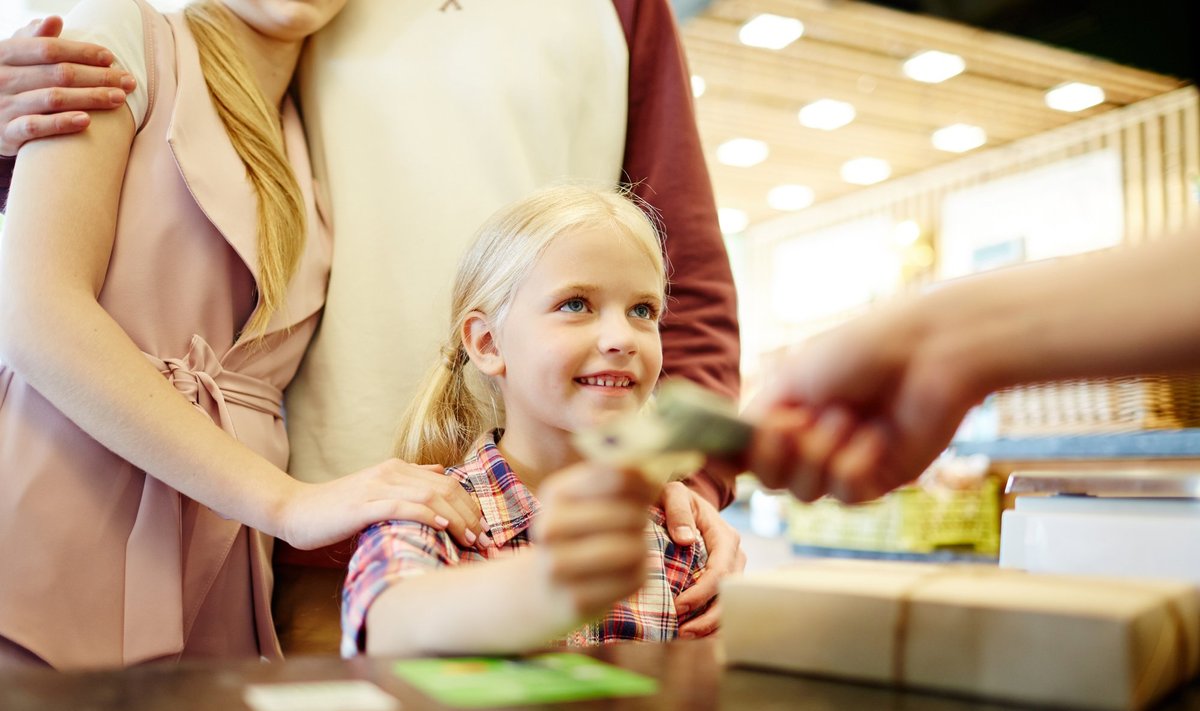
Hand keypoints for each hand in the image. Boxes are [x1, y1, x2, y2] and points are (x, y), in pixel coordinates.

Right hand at [1, 16, 133, 155]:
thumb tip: (55, 20)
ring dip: (91, 98)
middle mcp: (3, 78)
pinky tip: (87, 120)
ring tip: (119, 99)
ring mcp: (5, 105)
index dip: (82, 52)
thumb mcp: (14, 56)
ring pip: (54, 99)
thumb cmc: (9, 80)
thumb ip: (34, 38)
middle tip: (129, 82)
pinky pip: (37, 127)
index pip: (50, 49)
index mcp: (5, 53)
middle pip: (59, 74)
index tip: (111, 58)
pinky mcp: (8, 132)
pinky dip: (62, 123)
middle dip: (98, 77)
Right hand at [277, 458, 488, 550]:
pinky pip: (402, 506)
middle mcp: (391, 472)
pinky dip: (426, 514)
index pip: (448, 482)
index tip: (484, 531)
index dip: (471, 506)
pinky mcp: (363, 505)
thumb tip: (440, 471)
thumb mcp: (377, 489)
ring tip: (470, 538)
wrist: (296, 510)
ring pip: (430, 496)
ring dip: (456, 518)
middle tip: (485, 540)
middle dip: (470, 515)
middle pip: (446, 488)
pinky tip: (442, 526)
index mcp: (397, 468)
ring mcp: (377, 486)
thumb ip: (408, 480)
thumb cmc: (337, 507)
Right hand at [532, 464, 656, 619]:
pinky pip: (633, 579)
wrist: (541, 589)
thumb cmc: (579, 532)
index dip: (644, 482)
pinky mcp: (578, 601)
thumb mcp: (587, 498)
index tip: (649, 489)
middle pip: (629, 514)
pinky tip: (625, 570)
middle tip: (636, 523)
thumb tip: (654, 470)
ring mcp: (559, 567)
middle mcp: (549, 527)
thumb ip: (621, 478)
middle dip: (642, 518)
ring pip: (633, 548)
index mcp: (555, 493)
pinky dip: (639, 572)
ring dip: (642, 546)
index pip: (618, 477)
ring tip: (633, 545)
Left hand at [659, 481, 744, 636]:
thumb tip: (684, 540)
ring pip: (731, 603)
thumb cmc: (677, 498)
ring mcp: (732, 568)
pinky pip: (724, 604)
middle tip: (683, 632)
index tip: (678, 606)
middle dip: (709, 617)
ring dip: (711, 624)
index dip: (702, 592)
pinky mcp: (725, 579)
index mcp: (724, 536)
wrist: (685, 501)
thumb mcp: (674, 494)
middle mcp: (734, 555)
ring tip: (685, 635)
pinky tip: (692, 631)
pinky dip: (711, 621)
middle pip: (731, 594)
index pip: (720, 570)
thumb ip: (677, 511)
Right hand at [745, 299, 980, 502]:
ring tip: (848, 417)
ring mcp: (846, 461)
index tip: (723, 451)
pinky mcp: (880, 479)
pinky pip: (846, 495)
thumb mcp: (793, 379)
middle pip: (770, 481)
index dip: (734, 457)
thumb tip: (716, 456)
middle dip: (776, 455)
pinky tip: (876, 437)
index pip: (745, 451)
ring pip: (804, 493)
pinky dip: (854, 466)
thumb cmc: (861, 350)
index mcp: (787, 412)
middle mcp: (812, 440)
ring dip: (820, 454)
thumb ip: (754, 421)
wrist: (931, 352)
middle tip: (796, 423)